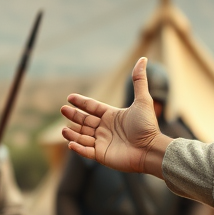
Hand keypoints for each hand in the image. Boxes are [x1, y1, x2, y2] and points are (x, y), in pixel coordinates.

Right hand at [62, 58, 171, 177]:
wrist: (150, 148)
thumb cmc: (148, 125)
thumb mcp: (143, 100)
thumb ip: (139, 80)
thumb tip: (143, 59)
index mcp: (112, 116)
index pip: (92, 107)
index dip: (81, 102)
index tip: (69, 97)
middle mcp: (106, 128)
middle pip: (85, 121)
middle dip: (74, 116)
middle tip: (63, 110)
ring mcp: (103, 142)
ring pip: (83, 136)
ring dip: (72, 133)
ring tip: (64, 129)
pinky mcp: (102, 155)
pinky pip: (86, 151)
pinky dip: (78, 148)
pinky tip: (70, 143)